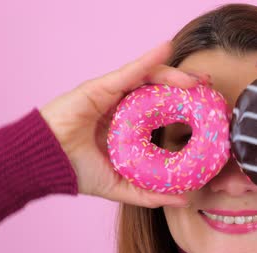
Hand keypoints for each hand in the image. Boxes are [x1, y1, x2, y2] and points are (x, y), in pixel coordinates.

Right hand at [39, 41, 204, 207]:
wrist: (47, 164)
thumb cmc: (77, 172)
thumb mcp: (121, 186)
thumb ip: (150, 193)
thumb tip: (185, 200)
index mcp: (131, 125)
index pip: (164, 109)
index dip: (186, 107)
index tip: (209, 110)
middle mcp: (124, 106)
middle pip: (161, 90)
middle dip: (187, 86)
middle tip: (209, 88)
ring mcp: (113, 94)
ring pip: (149, 78)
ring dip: (175, 75)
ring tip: (196, 80)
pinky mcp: (101, 86)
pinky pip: (129, 71)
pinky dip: (148, 59)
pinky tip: (165, 49)